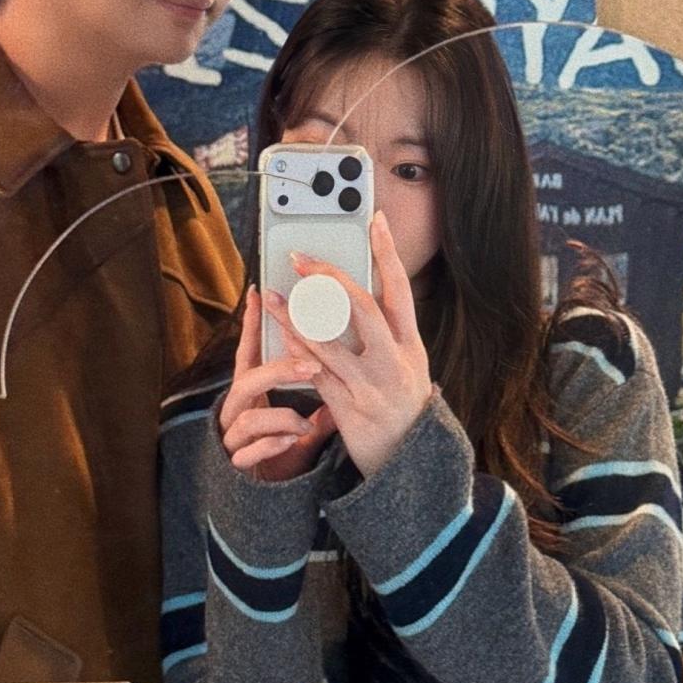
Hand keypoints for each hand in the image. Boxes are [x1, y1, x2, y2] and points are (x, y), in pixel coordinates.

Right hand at [219, 290, 340, 480]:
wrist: (264, 500)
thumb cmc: (283, 452)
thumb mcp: (305, 424)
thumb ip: (323, 398)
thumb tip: (351, 368)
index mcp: (253, 394)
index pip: (250, 353)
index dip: (252, 326)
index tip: (260, 293)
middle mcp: (238, 411)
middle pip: (246, 380)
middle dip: (277, 370)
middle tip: (311, 367)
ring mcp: (234, 438)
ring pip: (246, 418)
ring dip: (278, 415)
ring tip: (304, 420)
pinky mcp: (238, 465)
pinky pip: (248, 452)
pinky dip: (271, 446)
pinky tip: (293, 441)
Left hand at [268, 212, 430, 480]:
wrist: (409, 462)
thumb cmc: (405, 408)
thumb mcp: (411, 367)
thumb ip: (390, 334)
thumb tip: (363, 292)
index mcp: (411, 346)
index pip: (400, 290)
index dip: (387, 253)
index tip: (374, 220)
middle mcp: (395, 361)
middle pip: (363, 308)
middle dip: (329, 278)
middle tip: (301, 257)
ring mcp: (371, 385)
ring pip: (329, 341)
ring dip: (295, 314)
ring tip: (271, 295)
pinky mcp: (348, 407)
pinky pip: (315, 373)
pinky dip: (295, 351)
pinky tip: (277, 334)